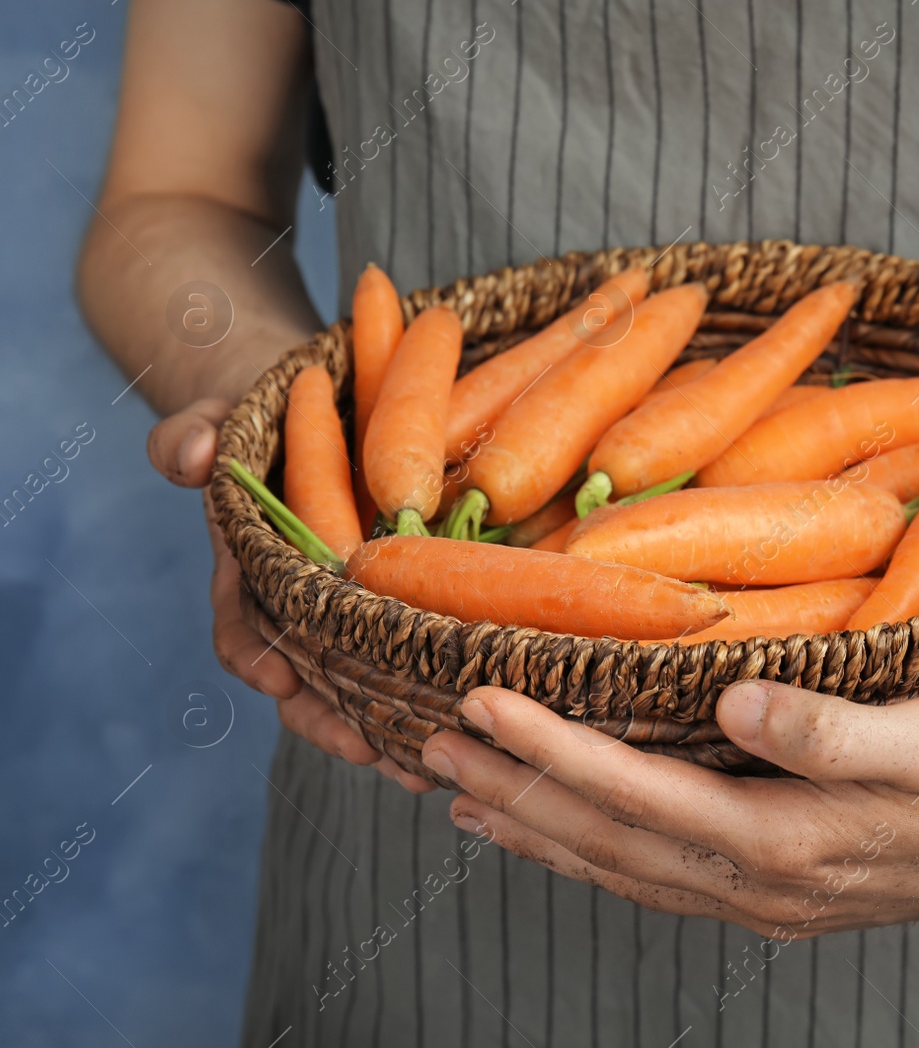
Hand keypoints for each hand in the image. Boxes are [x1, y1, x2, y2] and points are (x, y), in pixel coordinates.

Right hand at [149, 398, 434, 792]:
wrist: (314, 412)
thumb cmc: (260, 420)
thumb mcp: (219, 418)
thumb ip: (192, 436)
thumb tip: (192, 460)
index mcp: (249, 574)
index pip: (241, 629)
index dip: (256, 657)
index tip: (279, 679)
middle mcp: (297, 606)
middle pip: (306, 681)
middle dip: (331, 722)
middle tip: (367, 750)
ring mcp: (347, 611)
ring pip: (359, 686)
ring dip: (384, 730)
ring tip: (419, 769)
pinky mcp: (396, 605)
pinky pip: (409, 659)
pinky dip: (426, 696)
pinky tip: (464, 726)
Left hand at [420, 679, 918, 935]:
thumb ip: (837, 730)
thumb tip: (738, 707)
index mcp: (789, 845)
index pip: (639, 795)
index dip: (552, 752)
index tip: (477, 703)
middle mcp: (763, 887)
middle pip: (610, 843)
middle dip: (515, 791)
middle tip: (427, 743)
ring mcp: (768, 902)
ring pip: (624, 869)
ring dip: (540, 830)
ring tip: (463, 793)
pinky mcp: (781, 892)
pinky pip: (660, 877)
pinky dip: (595, 854)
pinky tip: (566, 833)